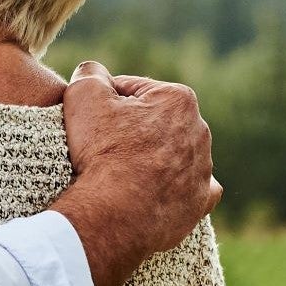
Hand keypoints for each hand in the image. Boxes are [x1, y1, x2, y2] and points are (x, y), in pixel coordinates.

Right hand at [55, 60, 218, 285]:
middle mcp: (200, 131)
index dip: (104, 103)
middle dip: (130, 130)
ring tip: (120, 173)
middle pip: (154, 123)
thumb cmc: (101, 152)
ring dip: (150, 158)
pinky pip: (192, 188)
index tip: (89, 121)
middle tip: (101, 148)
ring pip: (171, 155)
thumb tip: (94, 72)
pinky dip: (176, 188)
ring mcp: (203, 168)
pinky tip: (156, 190)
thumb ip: (90, 73)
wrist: (114, 213)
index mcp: (178, 99)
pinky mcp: (200, 201)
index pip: (132, 91)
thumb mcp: (83, 96)